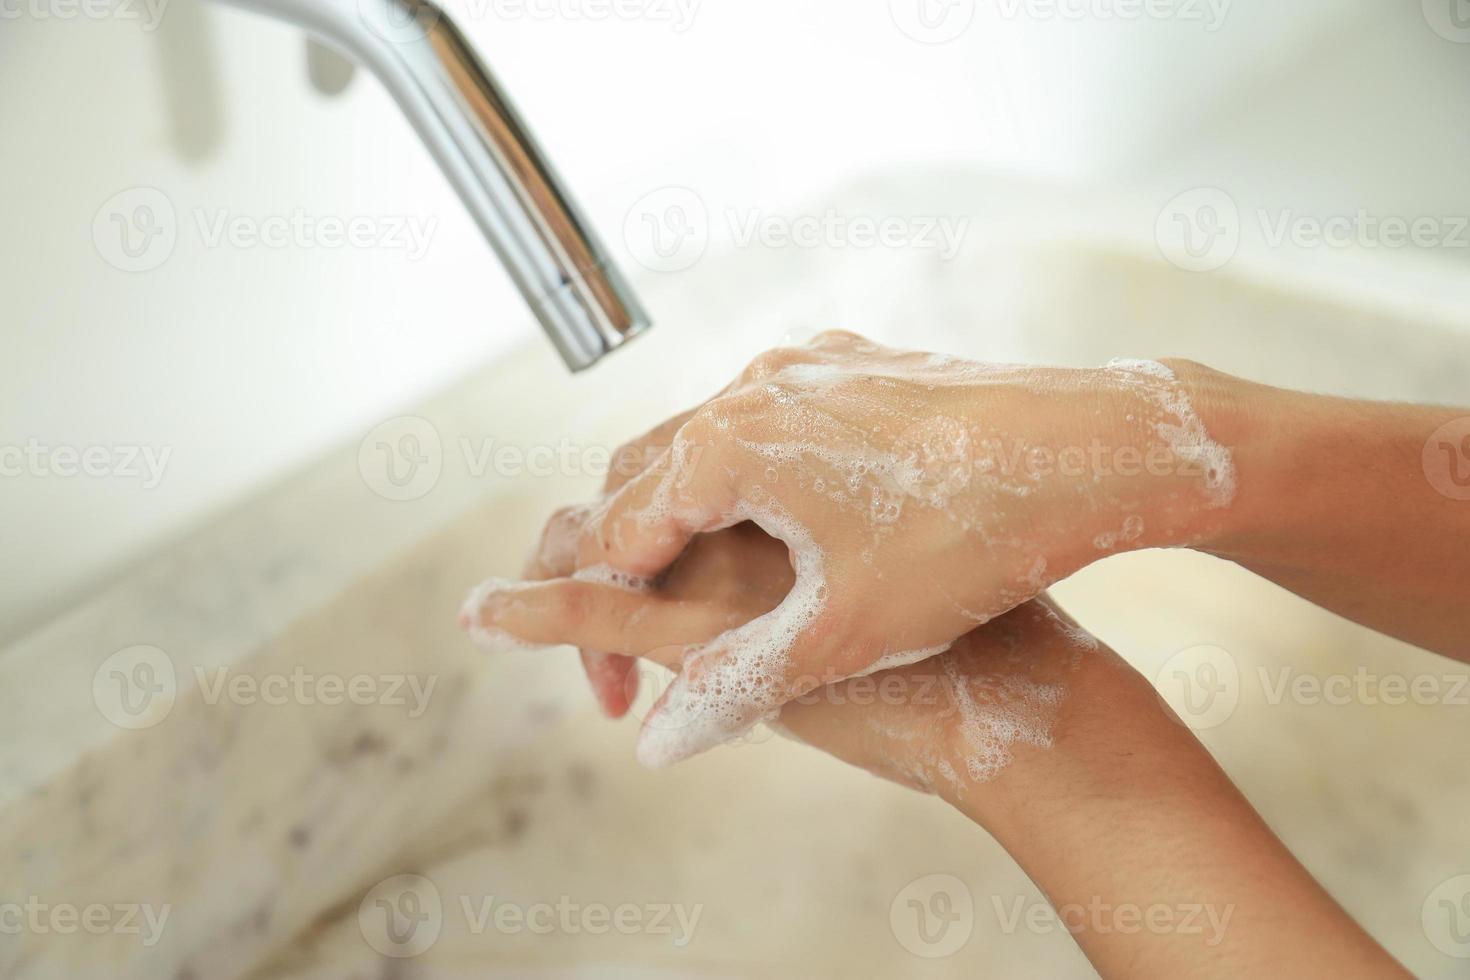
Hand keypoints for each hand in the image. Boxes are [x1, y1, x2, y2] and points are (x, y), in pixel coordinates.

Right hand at [469, 331, 1234, 765]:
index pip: (616, 534)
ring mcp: (804, 369)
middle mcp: (750, 390)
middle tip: (622, 641)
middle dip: (618, 560)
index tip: (607, 683)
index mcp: (728, 447)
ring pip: (699, 442)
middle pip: (639, 476)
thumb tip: (657, 743)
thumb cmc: (972, 536)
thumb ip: (734, 686)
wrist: (1096, 451)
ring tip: (684, 594)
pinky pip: (760, 420)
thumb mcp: (844, 633)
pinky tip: (766, 530)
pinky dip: (734, 477)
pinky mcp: (851, 369)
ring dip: (675, 515)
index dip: (595, 616)